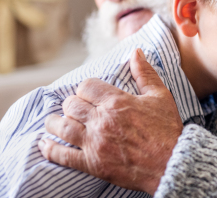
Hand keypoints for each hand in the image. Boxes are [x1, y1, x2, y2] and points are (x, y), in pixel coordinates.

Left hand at [39, 49, 182, 194]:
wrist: (172, 162)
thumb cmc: (167, 129)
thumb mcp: (160, 96)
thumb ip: (145, 73)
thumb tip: (135, 52)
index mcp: (117, 101)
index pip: (86, 86)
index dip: (85, 88)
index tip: (87, 94)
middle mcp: (102, 120)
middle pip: (72, 105)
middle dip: (70, 104)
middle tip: (73, 108)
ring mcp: (95, 143)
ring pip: (62, 128)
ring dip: (54, 123)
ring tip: (52, 122)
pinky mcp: (92, 164)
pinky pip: (63, 156)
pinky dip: (50, 149)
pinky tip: (44, 144)